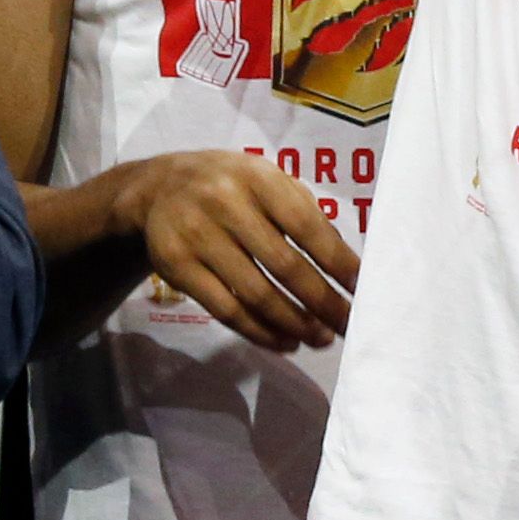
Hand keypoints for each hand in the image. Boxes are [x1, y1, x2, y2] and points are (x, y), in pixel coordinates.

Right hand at [120, 149, 361, 347]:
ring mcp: (197, 237)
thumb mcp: (264, 179)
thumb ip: (302, 211)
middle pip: (284, 265)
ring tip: (319, 338)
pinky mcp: (177, 268)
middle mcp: (226, 204)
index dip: (338, 261)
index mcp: (258, 178)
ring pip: (256, 295)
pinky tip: (283, 341)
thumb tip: (343, 263)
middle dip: (322, 302)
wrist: (157, 188)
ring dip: (294, 323)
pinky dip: (259, 332)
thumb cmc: (229, 186)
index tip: (361, 289)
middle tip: (346, 325)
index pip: (306, 226)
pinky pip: (226, 311)